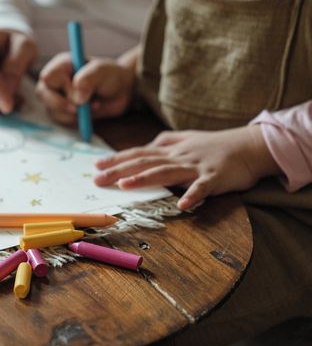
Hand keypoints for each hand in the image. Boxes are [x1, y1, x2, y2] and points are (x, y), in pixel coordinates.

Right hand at [35, 46, 138, 124]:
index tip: (79, 92)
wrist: (120, 92)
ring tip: (93, 105)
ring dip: (74, 113)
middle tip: (81, 108)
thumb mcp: (102, 72)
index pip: (48, 76)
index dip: (62, 87)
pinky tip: (89, 112)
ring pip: (53, 110)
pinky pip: (62, 121)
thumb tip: (77, 99)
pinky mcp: (62, 112)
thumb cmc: (110, 76)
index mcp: (61, 65)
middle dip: (63, 104)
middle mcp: (55, 80)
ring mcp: (56, 97)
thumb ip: (88, 80)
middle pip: (43, 94)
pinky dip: (77, 120)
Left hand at [94, 125, 281, 209]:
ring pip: (166, 171)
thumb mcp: (186, 140)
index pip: (138, 153)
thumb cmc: (215, 145)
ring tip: (125, 186)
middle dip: (119, 170)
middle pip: (144, 162)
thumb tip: (144, 147)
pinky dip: (193, 195)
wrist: (250, 145)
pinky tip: (182, 205)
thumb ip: (164, 143)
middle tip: (98, 179)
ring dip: (145, 179)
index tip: (96, 166)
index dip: (117, 159)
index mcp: (170, 149)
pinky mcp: (215, 177)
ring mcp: (196, 166)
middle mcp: (178, 156)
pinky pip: (203, 187)